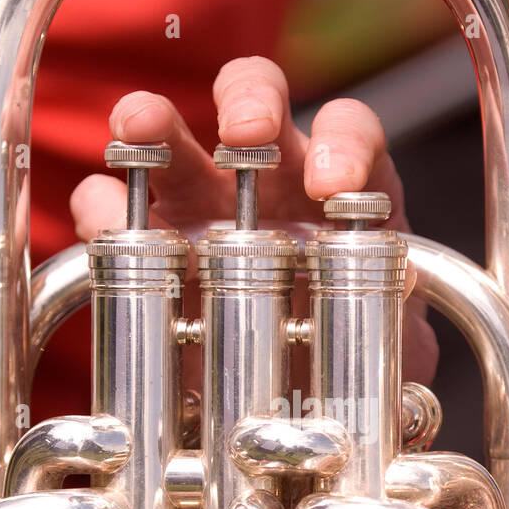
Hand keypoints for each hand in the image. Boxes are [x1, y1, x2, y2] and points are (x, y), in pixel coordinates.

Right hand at [70, 56, 437, 386]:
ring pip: (173, 133)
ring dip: (152, 118)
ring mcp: (202, 201)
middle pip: (257, 98)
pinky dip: (102, 203)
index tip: (333, 185)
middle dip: (250, 100)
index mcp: (339, 186)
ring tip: (140, 128)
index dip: (343, 143)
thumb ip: (401, 323)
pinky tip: (105, 214)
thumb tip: (406, 304)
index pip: (350, 131)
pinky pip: (111, 205)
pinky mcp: (146, 241)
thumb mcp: (389, 342)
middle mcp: (269, 178)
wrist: (288, 409)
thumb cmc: (347, 352)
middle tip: (248, 132)